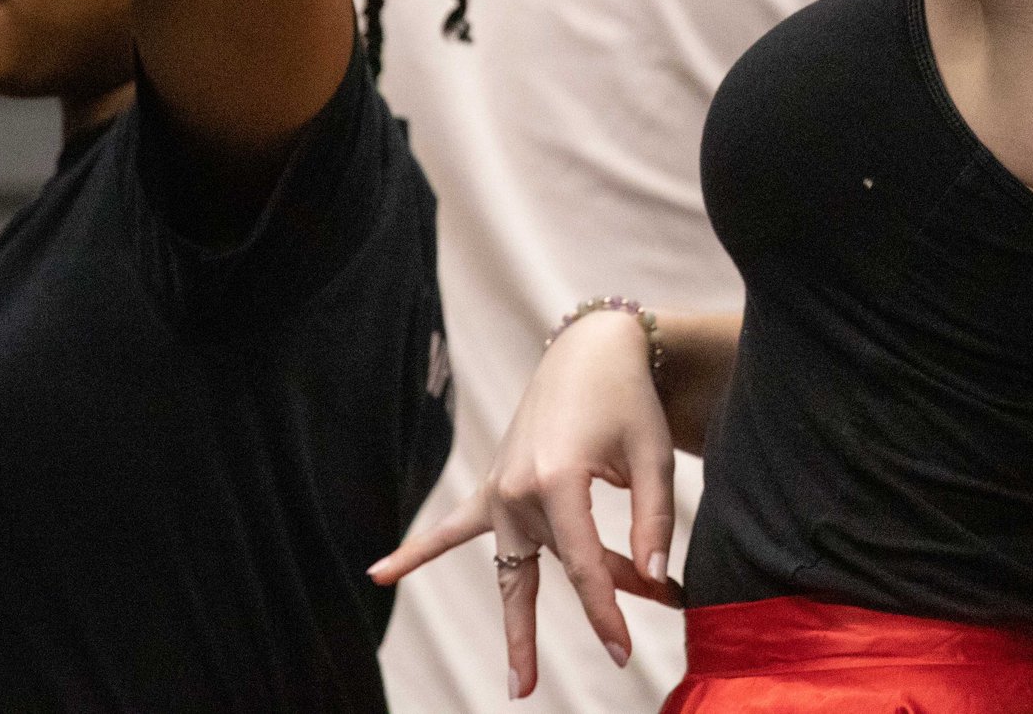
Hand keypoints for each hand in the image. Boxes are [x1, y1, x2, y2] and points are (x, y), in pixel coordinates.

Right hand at [369, 310, 681, 700]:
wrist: (589, 351)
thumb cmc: (628, 402)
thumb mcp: (653, 455)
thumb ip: (653, 520)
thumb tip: (653, 578)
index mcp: (559, 481)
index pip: (584, 565)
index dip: (608, 611)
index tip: (624, 652)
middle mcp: (518, 490)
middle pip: (561, 566)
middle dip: (604, 598)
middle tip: (626, 654)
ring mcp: (499, 490)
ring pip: (520, 565)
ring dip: (527, 619)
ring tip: (519, 684)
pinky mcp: (493, 485)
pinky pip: (451, 527)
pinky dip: (417, 553)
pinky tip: (378, 573)